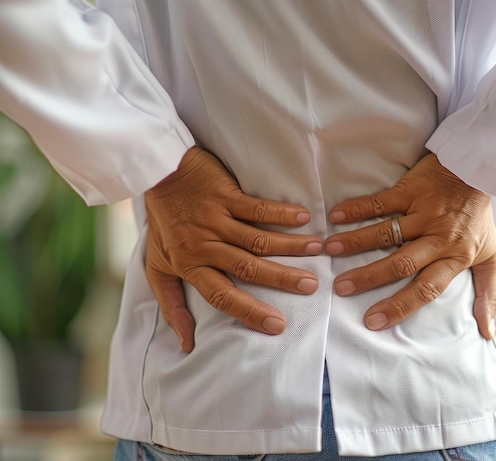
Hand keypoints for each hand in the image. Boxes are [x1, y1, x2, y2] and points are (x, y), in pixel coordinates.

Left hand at [145, 146, 321, 351]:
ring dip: (289, 245)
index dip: (249, 311)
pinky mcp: (224, 194)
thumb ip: (172, 304)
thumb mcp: (157, 267)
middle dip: (282, 278)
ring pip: (257, 238)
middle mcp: (204, 245)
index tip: (277, 326)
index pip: (221, 295)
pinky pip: (256, 207)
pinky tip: (302, 217)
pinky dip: (281, 213)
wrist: (158, 174)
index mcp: (190, 266)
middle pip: (247, 268)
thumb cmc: (162, 223)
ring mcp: (215, 219)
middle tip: (311, 286)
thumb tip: (185, 344)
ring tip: (316, 249)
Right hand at [325, 153, 495, 338]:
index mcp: (454, 258)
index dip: (400, 306)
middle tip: (341, 288)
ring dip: (356, 242)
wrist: (478, 171)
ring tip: (330, 251)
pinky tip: (336, 216)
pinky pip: (380, 202)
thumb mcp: (491, 258)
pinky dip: (357, 209)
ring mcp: (422, 213)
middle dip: (369, 278)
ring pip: (386, 233)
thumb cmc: (479, 218)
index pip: (426, 289)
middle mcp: (437, 238)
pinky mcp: (411, 191)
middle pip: (400, 264)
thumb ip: (489, 295)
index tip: (373, 321)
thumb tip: (488, 333)